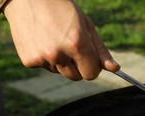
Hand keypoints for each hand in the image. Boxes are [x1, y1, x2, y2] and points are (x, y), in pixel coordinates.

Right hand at [3, 0, 119, 79]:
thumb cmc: (62, 10)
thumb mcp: (86, 27)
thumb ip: (100, 50)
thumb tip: (115, 69)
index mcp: (76, 44)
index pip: (91, 74)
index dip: (92, 67)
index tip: (90, 59)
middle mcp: (58, 54)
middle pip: (77, 77)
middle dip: (78, 66)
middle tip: (71, 46)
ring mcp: (41, 58)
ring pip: (60, 72)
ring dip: (61, 62)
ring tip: (54, 39)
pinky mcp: (29, 61)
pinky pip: (45, 67)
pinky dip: (46, 58)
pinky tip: (42, 40)